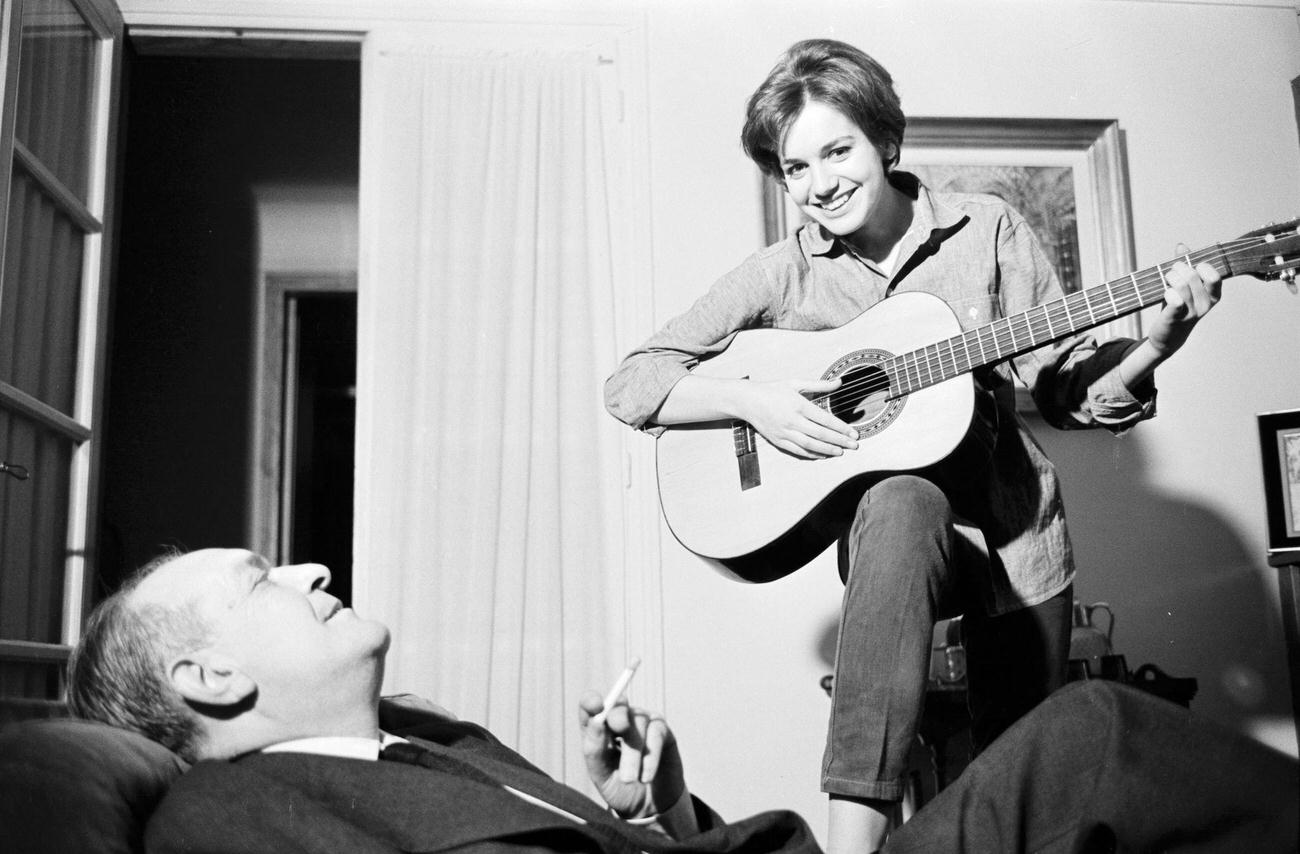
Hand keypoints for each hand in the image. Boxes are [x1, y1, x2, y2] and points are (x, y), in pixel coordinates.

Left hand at [578, 692, 684, 820]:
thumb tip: (595, 722)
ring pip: (638, 723)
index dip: (591, 701)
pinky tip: (646, 776)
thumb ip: (594, 749)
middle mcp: (620, 720)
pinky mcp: (662, 731)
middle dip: (618, 716)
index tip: (595, 705)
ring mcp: (642, 723)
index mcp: (599, 728)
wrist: (648, 807)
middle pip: (618, 706)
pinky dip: (650, 756)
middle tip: (620, 729)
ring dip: (633, 753)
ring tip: (629, 779)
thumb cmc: (619, 787)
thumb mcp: (600, 774)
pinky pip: (657, 733)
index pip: (590, 705)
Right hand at [739, 377, 858, 458]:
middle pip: (821, 434)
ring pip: (810, 445)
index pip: (825, 419)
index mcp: (798, 405)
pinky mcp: (778, 440)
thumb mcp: (796, 383)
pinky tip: (823, 455)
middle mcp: (792, 420)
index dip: (841, 428)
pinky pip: (798, 451)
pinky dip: (812, 454)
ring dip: (828, 450)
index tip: (854, 432)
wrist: (748, 401)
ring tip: (841, 452)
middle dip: (840, 441)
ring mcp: (784, 432)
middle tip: (854, 445)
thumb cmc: (772, 390)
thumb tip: (839, 382)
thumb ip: (819, 384)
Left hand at [1145, 249, 1221, 357]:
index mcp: (1213, 295)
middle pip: (1192, 275)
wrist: (1168, 336)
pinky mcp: (1176, 318)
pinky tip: (1165, 293)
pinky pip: (1175, 300)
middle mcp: (1206, 304)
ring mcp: (1192, 312)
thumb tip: (1181, 246)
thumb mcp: (1185, 286)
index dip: (1199, 265)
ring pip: (1182, 285)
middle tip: (1170, 272)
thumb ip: (1185, 266)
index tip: (1188, 266)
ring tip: (1166, 280)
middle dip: (1177, 268)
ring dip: (1169, 277)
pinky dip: (1168, 292)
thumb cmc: (1178, 307)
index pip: (1214, 275)